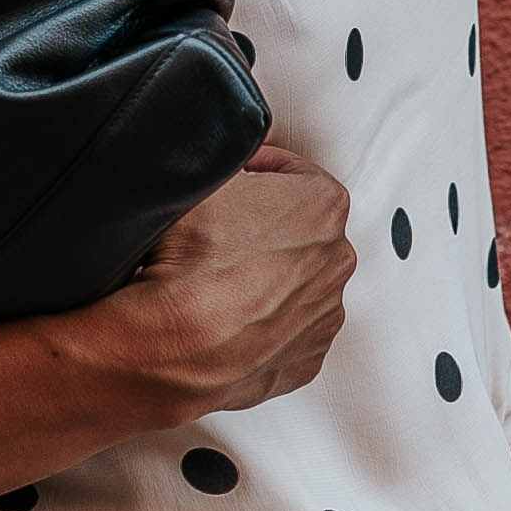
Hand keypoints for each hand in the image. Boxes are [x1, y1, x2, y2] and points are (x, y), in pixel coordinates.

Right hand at [90, 147, 355, 419]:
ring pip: (295, 283)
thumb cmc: (189, 261)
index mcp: (324, 205)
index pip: (290, 171)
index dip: (254, 171)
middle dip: (263, 227)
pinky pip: (286, 333)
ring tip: (216, 280)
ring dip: (265, 279)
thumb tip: (218, 149)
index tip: (232, 181)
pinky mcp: (304, 361)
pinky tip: (226, 318)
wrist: (174, 343)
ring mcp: (323, 315)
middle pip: (299, 229)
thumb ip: (223, 154)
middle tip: (218, 231)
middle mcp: (336, 261)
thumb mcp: (199, 174)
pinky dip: (262, 325)